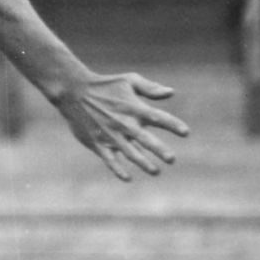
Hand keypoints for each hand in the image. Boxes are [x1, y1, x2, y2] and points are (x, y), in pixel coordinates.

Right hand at [53, 70, 188, 181]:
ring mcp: (110, 135)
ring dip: (143, 163)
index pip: (158, 117)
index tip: (185, 133)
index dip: (172, 125)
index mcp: (134, 108)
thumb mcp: (129, 80)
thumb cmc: (105, 85)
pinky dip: (118, 169)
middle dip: (159, 150)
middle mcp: (124, 123)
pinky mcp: (98, 143)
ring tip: (156, 172)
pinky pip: (109, 160)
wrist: (73, 92)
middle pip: (145, 139)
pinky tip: (128, 178)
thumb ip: (150, 88)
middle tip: (171, 160)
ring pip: (129, 153)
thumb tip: (171, 93)